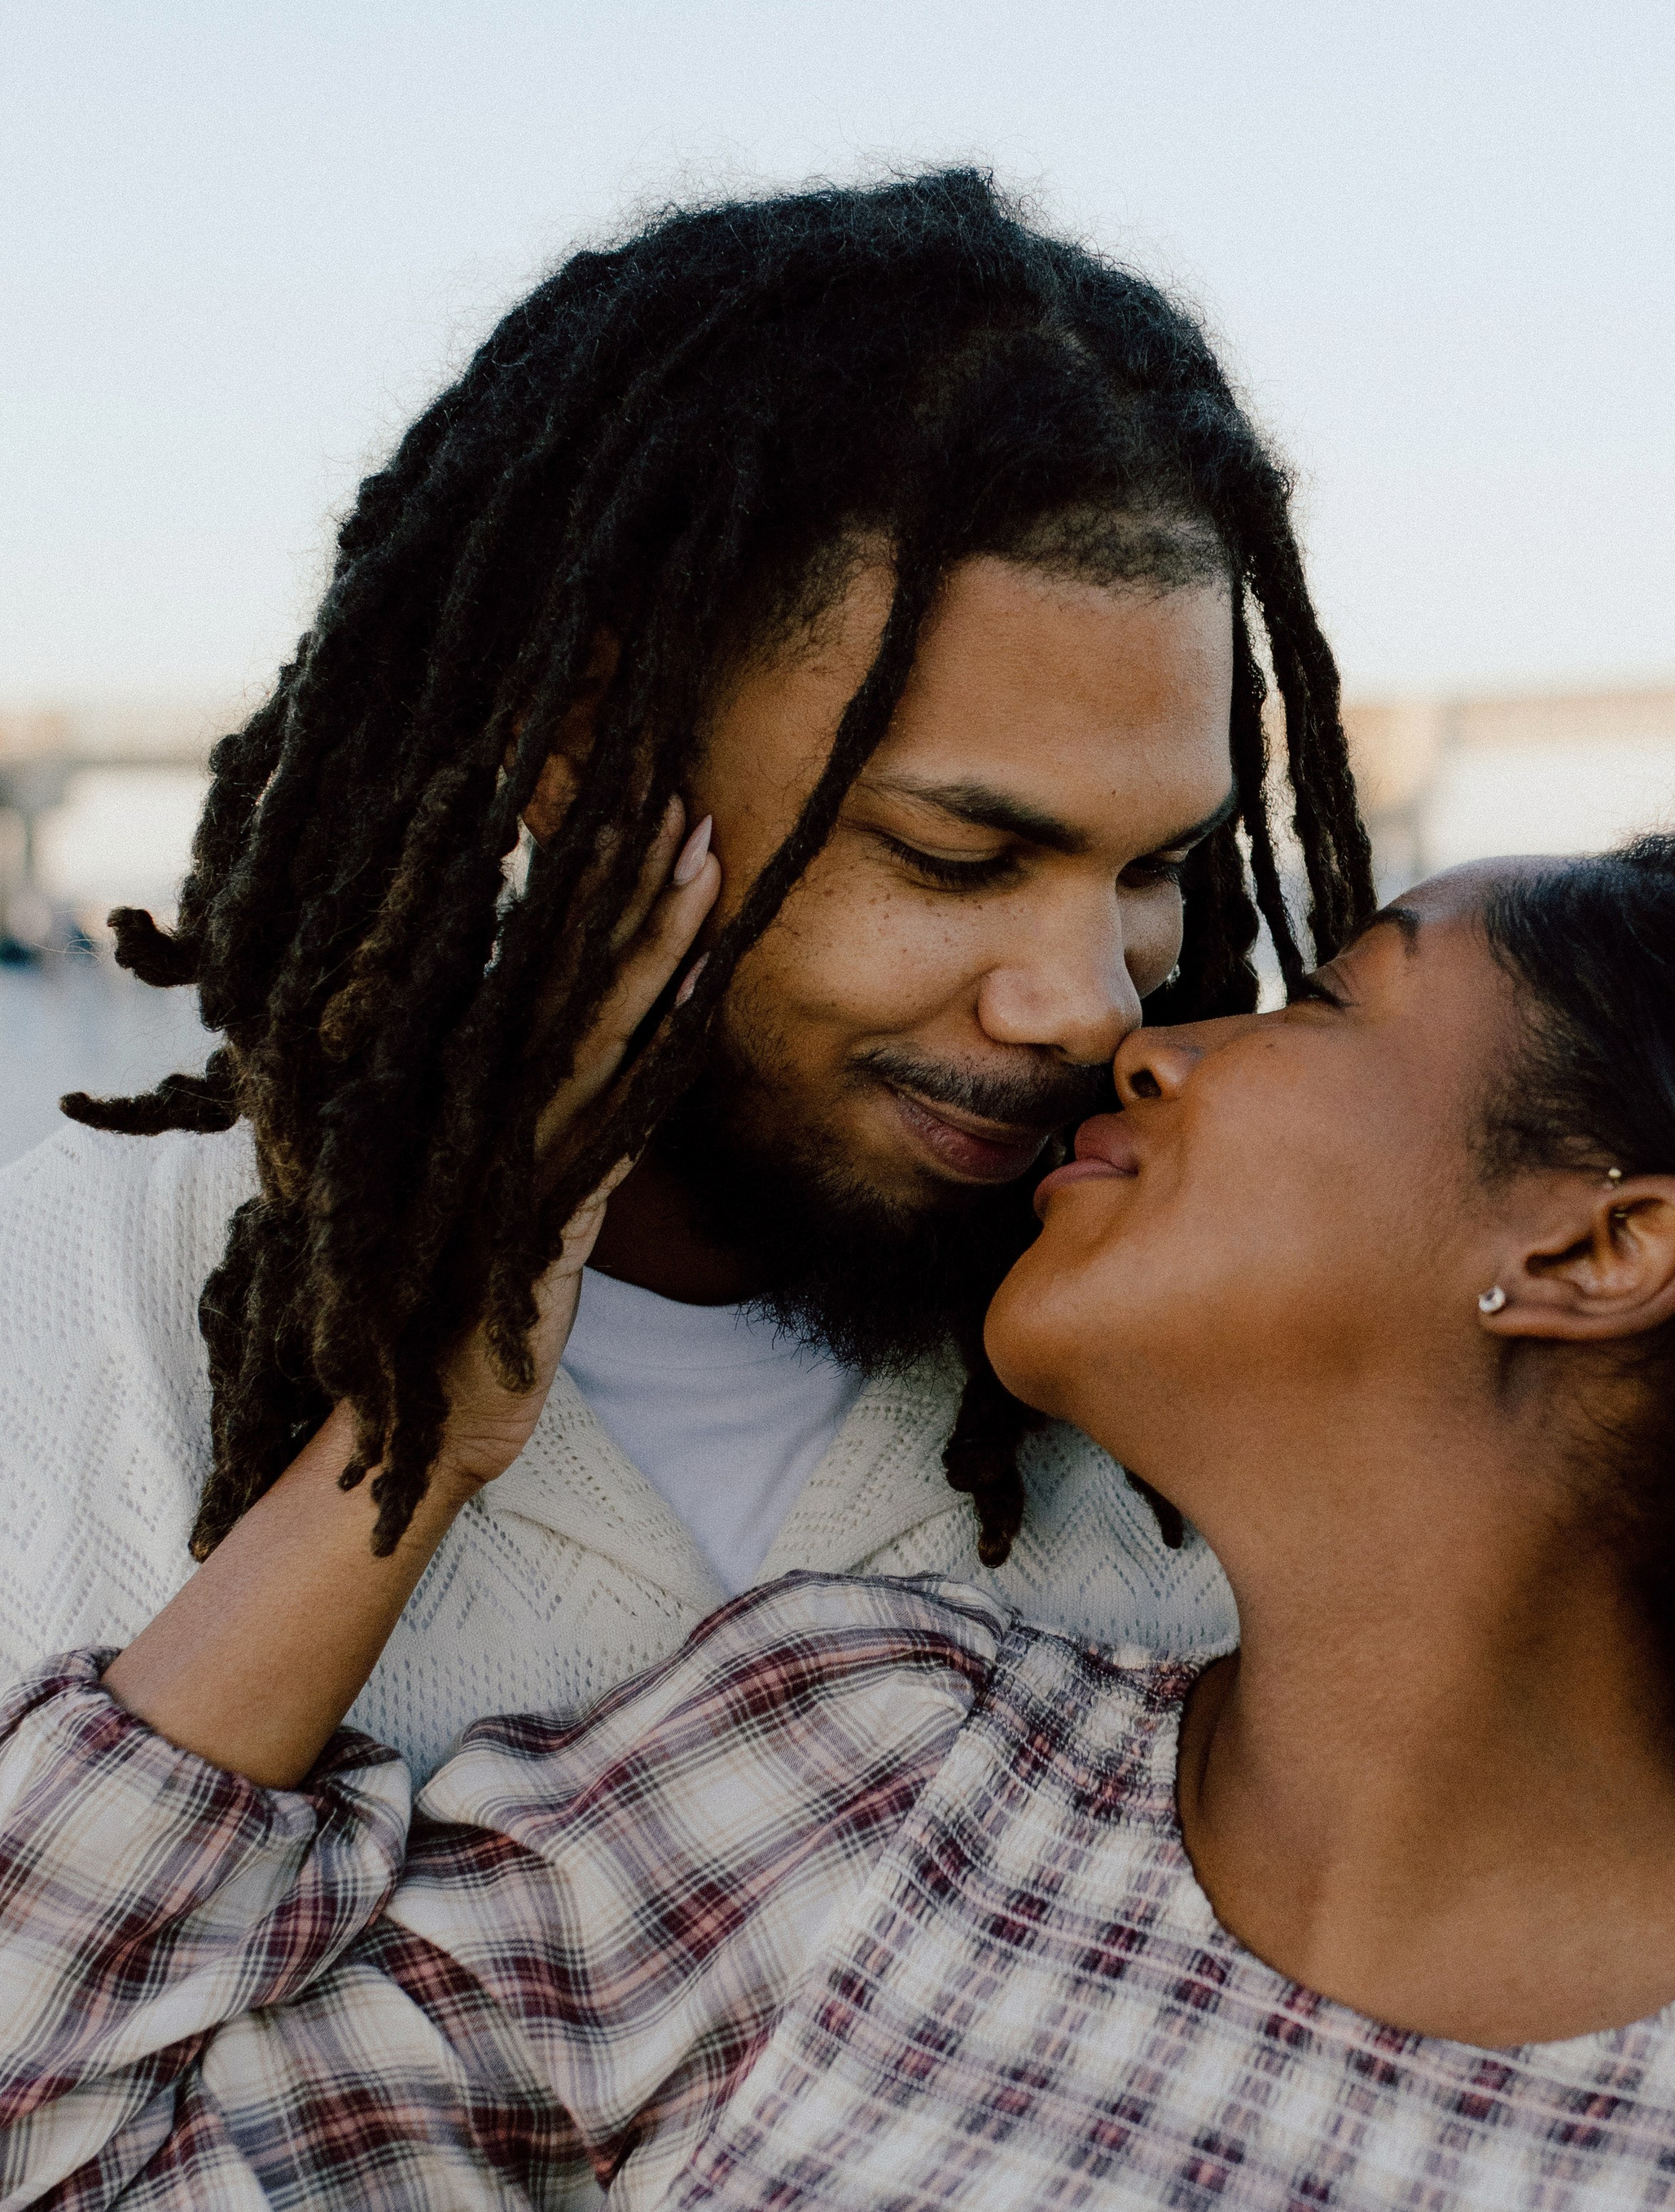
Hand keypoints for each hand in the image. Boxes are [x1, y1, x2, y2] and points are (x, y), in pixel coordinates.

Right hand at [434, 793, 720, 1493]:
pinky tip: (700, 984)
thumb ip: (544, 1129)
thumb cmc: (469, 1307)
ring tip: (705, 857)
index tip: (637, 812)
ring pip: (596, 1018)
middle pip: (570, 971)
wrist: (434, 1414)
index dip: (591, 891)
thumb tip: (593, 1065)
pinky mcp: (545, 1206)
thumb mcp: (509, 1200)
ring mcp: (515, 1150)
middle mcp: (490, 1104)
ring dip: (654, 936)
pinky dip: (655, 1042)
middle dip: (628, 882)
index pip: (542, 968)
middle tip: (682, 797)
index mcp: (476, 1091)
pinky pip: (613, 1105)